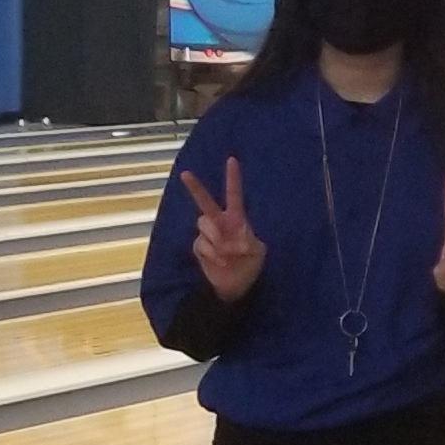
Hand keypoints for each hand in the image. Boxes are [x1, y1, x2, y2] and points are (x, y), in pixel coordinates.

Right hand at [176, 157, 264, 301]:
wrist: (236, 285)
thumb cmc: (250, 264)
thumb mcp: (258, 253)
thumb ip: (250, 243)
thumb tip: (235, 242)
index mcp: (236, 219)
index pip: (234, 194)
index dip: (233, 178)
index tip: (232, 159)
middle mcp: (220, 223)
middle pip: (204, 202)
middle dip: (195, 187)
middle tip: (186, 173)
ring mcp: (208, 234)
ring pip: (204, 224)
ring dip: (216, 238)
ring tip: (228, 253)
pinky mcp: (199, 247)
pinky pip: (201, 244)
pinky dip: (212, 253)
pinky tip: (221, 261)